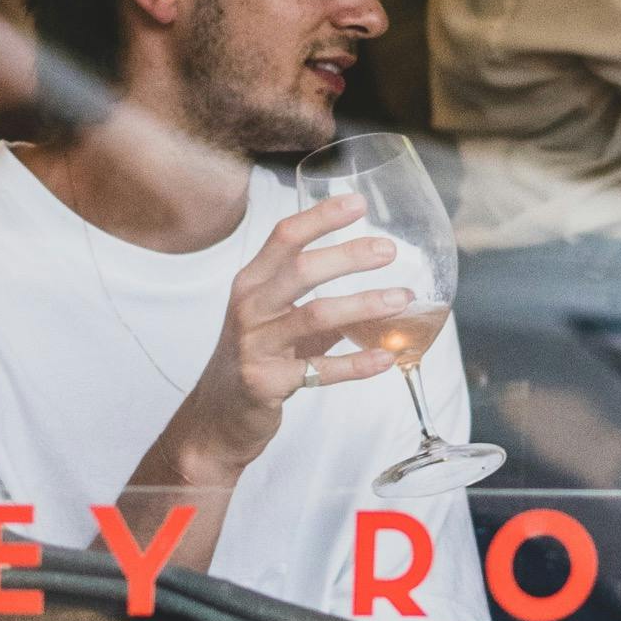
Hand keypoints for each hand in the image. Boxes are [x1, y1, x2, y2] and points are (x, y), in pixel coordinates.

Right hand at [163, 204, 411, 485]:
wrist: (217, 417)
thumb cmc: (253, 358)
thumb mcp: (275, 319)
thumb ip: (316, 300)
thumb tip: (377, 288)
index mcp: (251, 283)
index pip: (284, 237)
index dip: (321, 217)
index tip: (358, 203)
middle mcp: (249, 308)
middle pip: (301, 270)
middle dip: (348, 256)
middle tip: (388, 250)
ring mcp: (256, 345)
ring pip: (315, 316)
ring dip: (363, 304)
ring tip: (403, 298)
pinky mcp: (267, 383)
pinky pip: (319, 370)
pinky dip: (356, 364)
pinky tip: (386, 358)